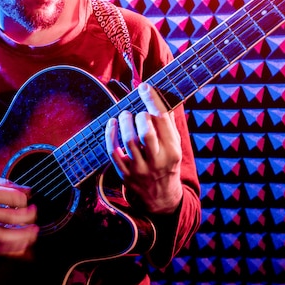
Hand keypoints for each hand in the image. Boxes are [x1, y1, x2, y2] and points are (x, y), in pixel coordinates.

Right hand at [0, 173, 38, 256]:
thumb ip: (4, 183)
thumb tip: (26, 189)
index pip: (14, 199)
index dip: (24, 201)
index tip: (26, 201)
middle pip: (11, 219)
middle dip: (28, 218)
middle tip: (34, 216)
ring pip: (3, 236)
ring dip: (23, 237)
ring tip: (33, 234)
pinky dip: (9, 249)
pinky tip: (20, 247)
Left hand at [105, 82, 182, 214]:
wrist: (161, 197)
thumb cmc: (167, 163)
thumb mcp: (174, 145)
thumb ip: (167, 122)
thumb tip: (158, 93)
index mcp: (173, 150)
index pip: (163, 120)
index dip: (152, 100)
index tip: (144, 87)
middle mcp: (157, 161)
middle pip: (146, 132)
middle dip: (140, 116)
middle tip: (137, 113)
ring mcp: (140, 169)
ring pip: (129, 140)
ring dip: (124, 121)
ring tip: (125, 115)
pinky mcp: (125, 174)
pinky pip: (113, 152)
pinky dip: (110, 134)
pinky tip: (111, 123)